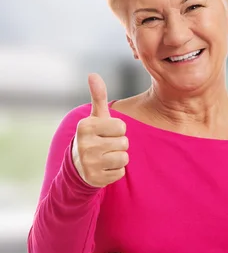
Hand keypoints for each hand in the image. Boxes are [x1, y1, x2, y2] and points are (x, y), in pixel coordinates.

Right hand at [72, 73, 128, 187]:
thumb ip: (98, 96)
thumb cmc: (93, 136)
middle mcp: (85, 145)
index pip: (121, 126)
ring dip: (119, 158)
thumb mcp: (95, 117)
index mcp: (86, 127)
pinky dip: (116, 171)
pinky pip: (120, 173)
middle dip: (119, 144)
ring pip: (124, 158)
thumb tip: (93, 74)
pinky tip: (104, 167)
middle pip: (124, 143)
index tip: (106, 132)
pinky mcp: (95, 179)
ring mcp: (89, 163)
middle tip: (106, 145)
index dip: (118, 129)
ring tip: (106, 156)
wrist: (78, 165)